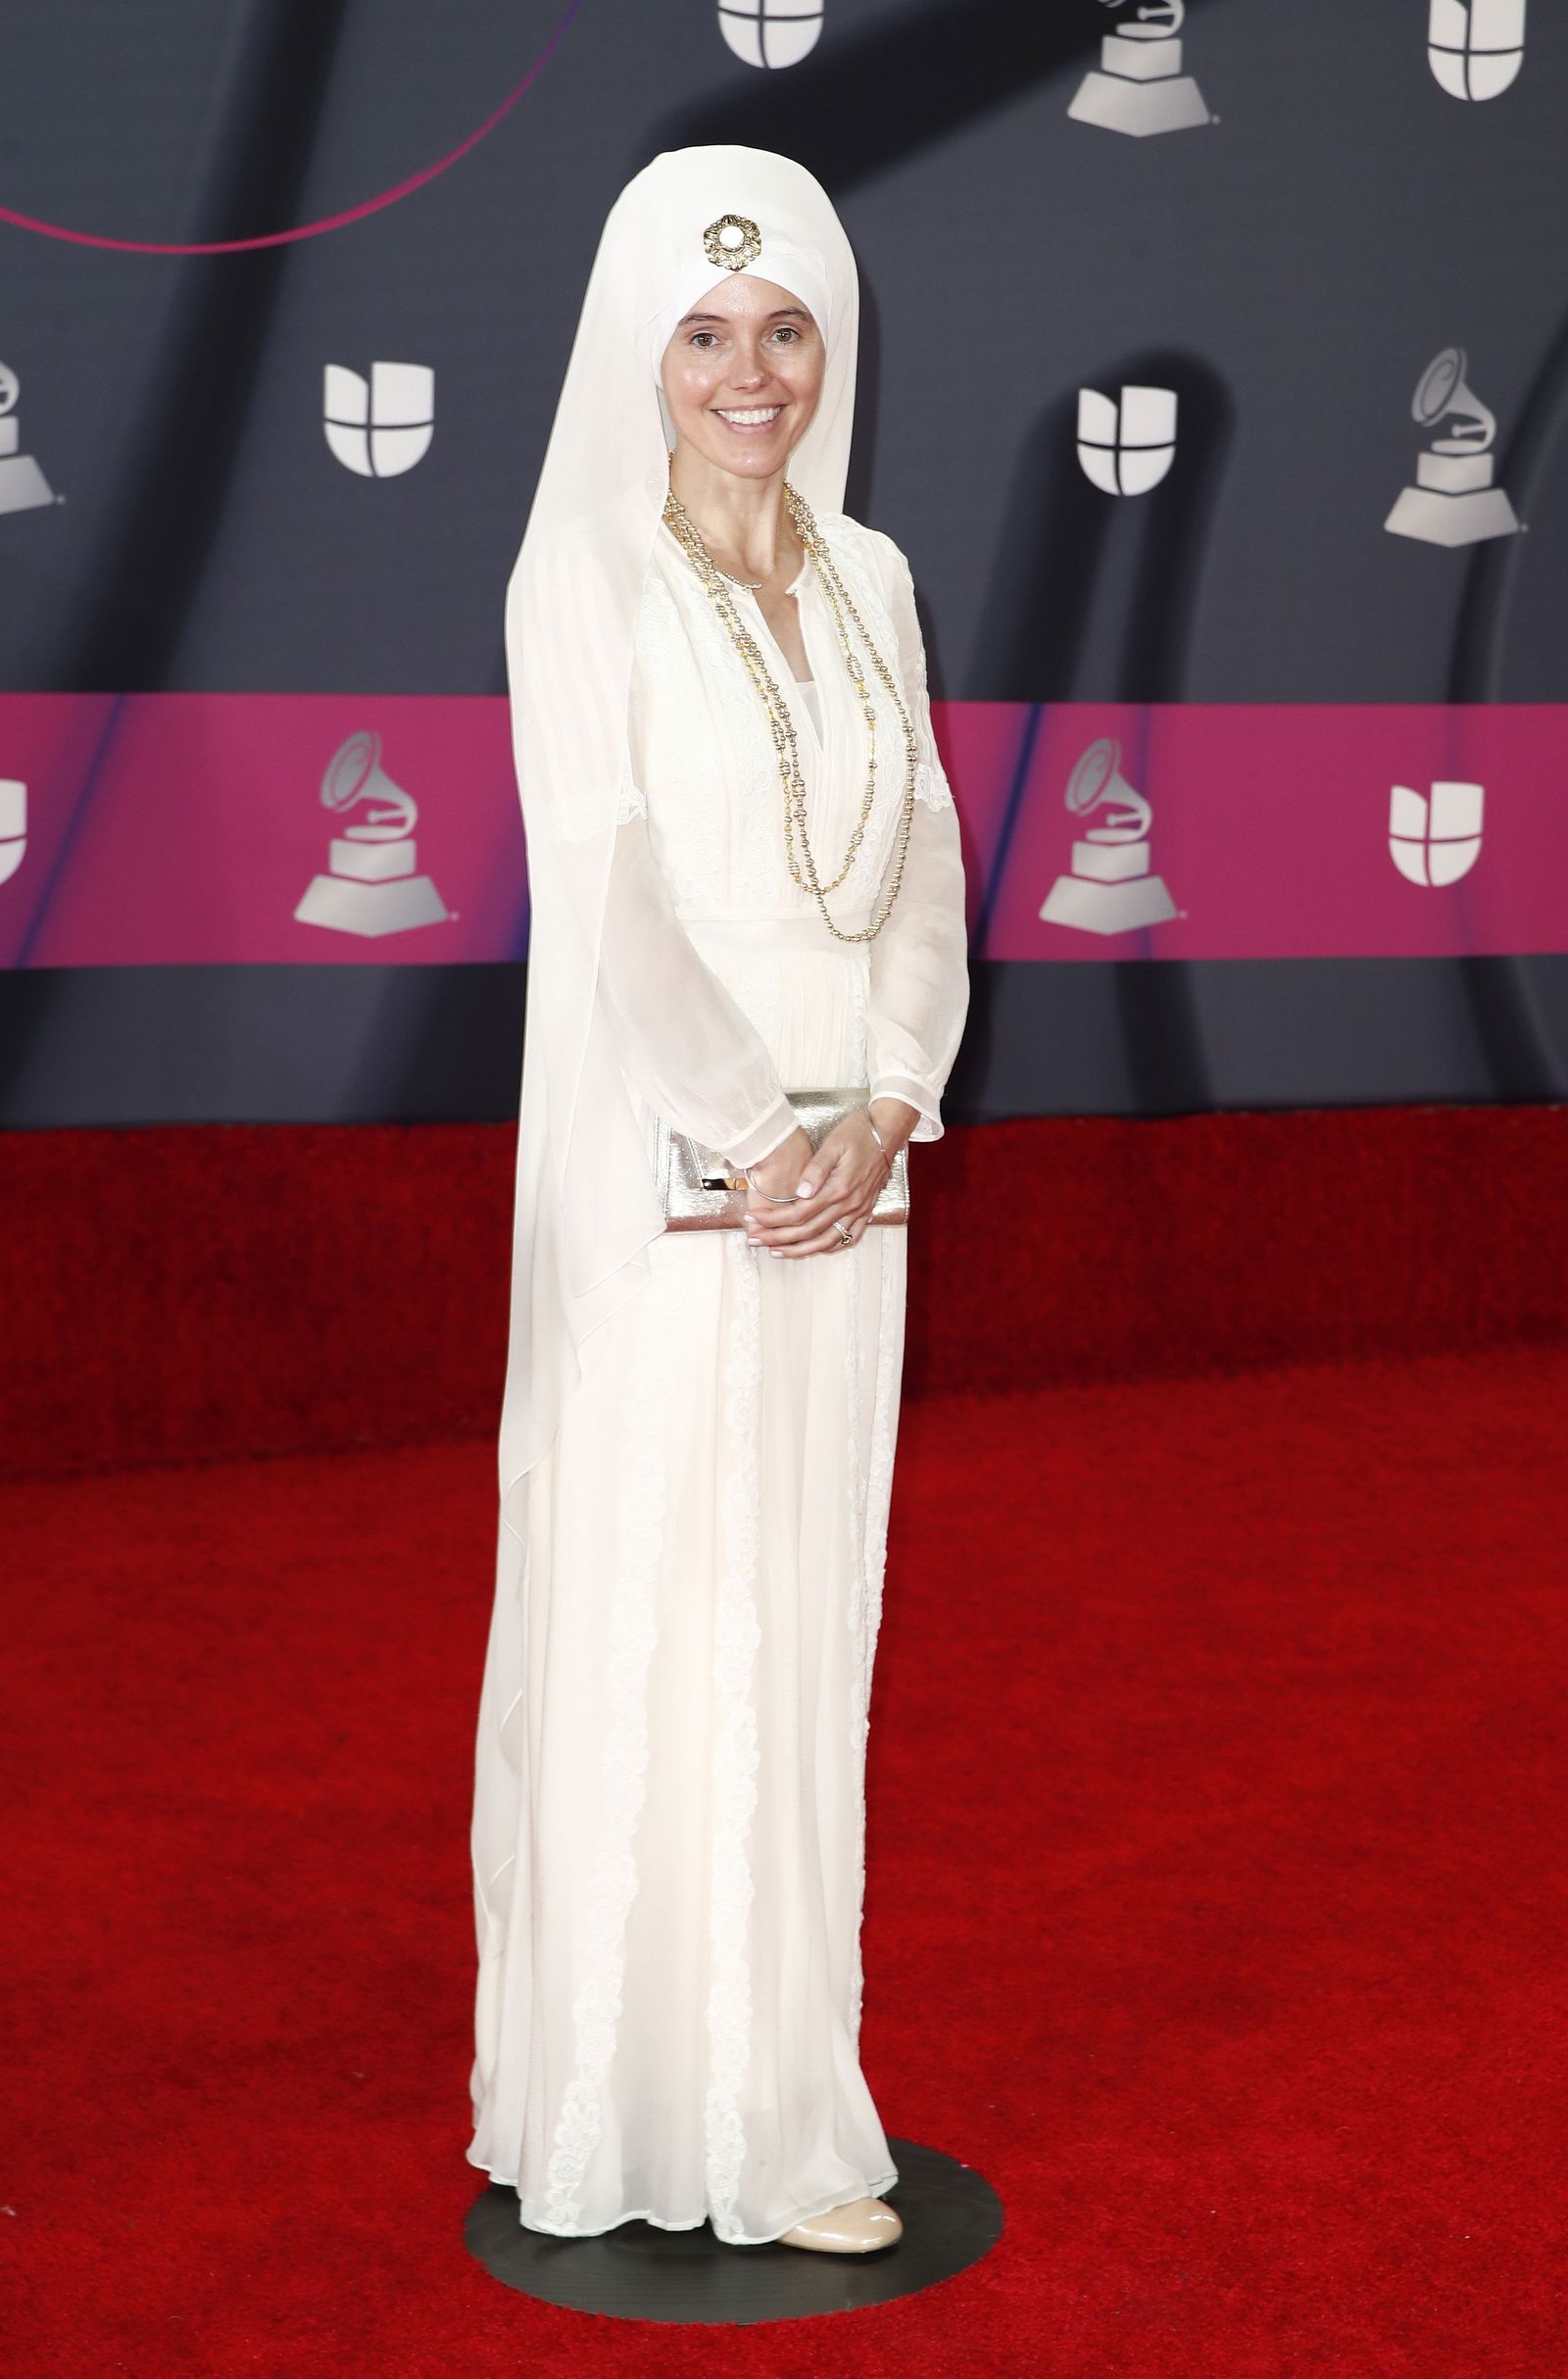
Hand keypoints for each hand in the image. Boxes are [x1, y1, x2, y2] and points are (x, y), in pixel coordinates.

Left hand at [743, 1099, 916, 1259]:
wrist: (887, 1131)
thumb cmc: (858, 1133)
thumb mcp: (833, 1144)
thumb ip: (816, 1169)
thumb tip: (800, 1191)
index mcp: (838, 1189)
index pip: (798, 1213)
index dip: (773, 1219)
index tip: (753, 1219)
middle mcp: (849, 1205)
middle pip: (807, 1231)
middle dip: (777, 1238)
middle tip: (754, 1240)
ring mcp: (859, 1210)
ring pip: (826, 1241)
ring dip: (799, 1250)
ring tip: (776, 1251)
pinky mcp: (866, 1211)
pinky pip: (848, 1238)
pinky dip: (828, 1248)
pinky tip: (813, 1249)